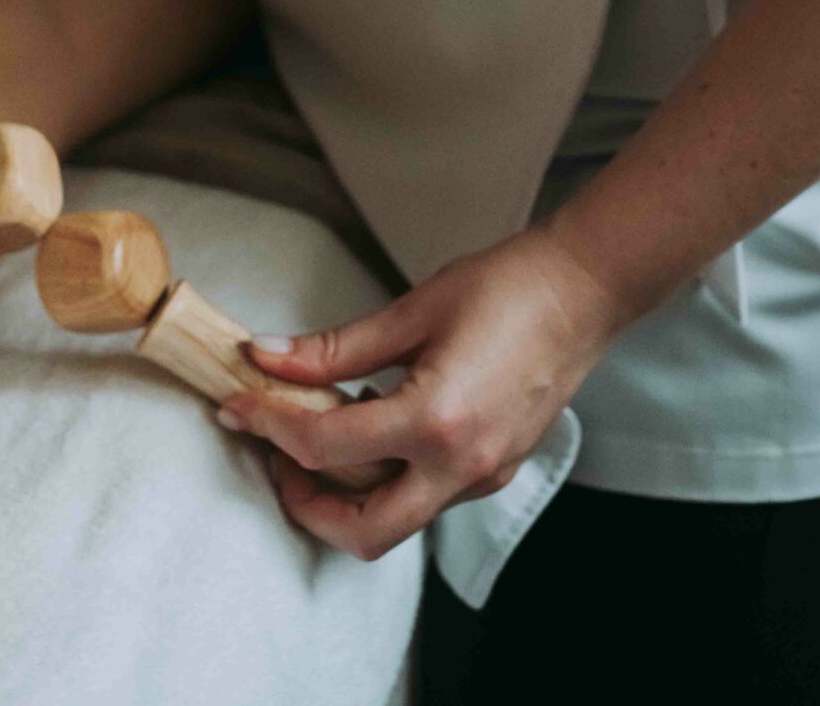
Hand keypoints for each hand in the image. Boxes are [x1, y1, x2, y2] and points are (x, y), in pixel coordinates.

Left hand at [218, 228, 623, 560]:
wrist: (582, 291)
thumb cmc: (506, 287)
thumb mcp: (411, 311)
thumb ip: (335, 348)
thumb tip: (267, 359)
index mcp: (435, 421)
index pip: (326, 446)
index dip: (269, 424)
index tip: (237, 402)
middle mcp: (460, 467)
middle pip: (361, 532)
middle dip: (305, 504)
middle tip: (273, 452)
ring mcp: (482, 477)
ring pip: (395, 522)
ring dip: (345, 496)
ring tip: (316, 433)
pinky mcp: (494, 472)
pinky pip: (425, 497)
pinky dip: (385, 478)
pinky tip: (370, 424)